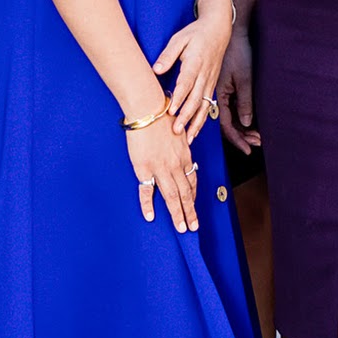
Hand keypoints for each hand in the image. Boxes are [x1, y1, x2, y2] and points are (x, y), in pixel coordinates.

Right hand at [126, 112, 198, 231]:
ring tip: (181, 228)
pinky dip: (148, 205)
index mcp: (184, 155)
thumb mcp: (179, 130)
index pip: (192, 180)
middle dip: (190, 212)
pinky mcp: (144, 168)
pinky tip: (151, 216)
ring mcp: (160, 168)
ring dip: (178, 214)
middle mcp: (175, 165)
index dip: (193, 195)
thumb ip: (180, 145)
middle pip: (186, 193)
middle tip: (193, 226)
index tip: (193, 205)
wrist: (148, 109)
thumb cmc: (162, 115)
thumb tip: (182, 149)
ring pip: (172, 197)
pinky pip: (146, 191)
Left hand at [152, 0, 232, 142]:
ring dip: (196, 123)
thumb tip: (156, 69)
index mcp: (195, 62)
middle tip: (176, 131)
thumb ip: (168, 54)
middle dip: (186, 117)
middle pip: (196, 99)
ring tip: (187, 138)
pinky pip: (208, 106)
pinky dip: (202, 120)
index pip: (186, 83)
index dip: (179, 98)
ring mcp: (210, 81)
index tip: (170, 111)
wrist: (217, 30)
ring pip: (204, 106)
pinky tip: (195, 131)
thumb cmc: (196, 33)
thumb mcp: (179, 38)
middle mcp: (205, 75)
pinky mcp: (212, 85)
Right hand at [220, 25, 259, 151]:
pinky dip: (242, 117)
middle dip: (242, 136)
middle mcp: (218, 96)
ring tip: (258, 136)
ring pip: (231, 117)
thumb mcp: (244, 78)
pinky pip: (232, 107)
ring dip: (244, 128)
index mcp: (218, 95)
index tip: (248, 150)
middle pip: (228, 124)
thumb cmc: (238, 53)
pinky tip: (252, 121)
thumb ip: (244, 101)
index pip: (226, 125)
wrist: (233, 32)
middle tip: (257, 144)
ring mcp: (222, 92)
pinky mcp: (227, 87)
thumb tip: (245, 123)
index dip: (237, 139)